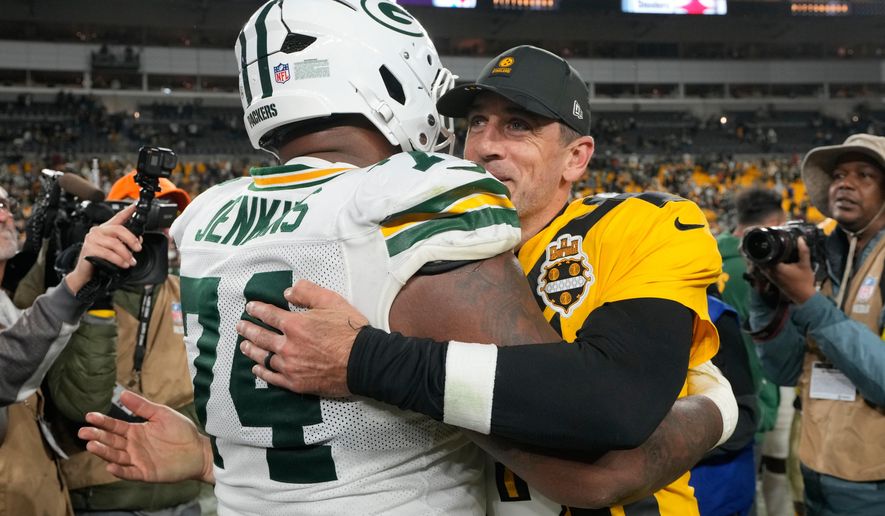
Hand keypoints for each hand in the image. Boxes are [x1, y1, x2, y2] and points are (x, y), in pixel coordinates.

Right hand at [64, 204, 141, 293]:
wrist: (84, 273)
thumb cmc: (99, 260)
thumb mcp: (114, 250)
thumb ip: (124, 243)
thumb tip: (138, 241)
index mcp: (105, 229)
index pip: (117, 217)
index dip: (127, 211)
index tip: (136, 206)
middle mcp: (97, 231)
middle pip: (118, 230)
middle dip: (131, 240)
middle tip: (138, 248)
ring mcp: (92, 239)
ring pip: (114, 243)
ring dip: (126, 254)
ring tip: (131, 261)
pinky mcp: (89, 249)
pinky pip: (108, 253)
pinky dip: (118, 260)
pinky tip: (123, 264)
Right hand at [77, 390, 213, 483]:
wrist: (199, 450)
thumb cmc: (182, 431)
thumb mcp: (161, 414)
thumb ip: (142, 406)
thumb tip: (122, 393)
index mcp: (136, 431)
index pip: (114, 426)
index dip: (102, 422)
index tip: (89, 416)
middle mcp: (134, 446)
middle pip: (111, 441)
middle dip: (97, 436)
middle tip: (83, 432)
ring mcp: (139, 460)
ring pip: (117, 456)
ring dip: (104, 452)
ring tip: (92, 445)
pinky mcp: (146, 473)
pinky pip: (130, 473)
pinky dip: (120, 471)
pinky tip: (110, 466)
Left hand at [237, 280, 368, 397]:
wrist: (363, 362)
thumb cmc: (350, 332)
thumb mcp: (331, 302)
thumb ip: (307, 292)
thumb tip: (288, 292)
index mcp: (295, 325)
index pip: (269, 315)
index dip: (257, 310)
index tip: (250, 308)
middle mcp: (288, 346)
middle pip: (261, 336)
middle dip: (248, 329)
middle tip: (240, 326)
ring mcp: (290, 366)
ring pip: (263, 357)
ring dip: (251, 350)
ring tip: (244, 345)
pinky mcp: (296, 383)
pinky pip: (272, 377)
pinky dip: (262, 371)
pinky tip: (257, 368)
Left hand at [759, 238, 815, 303]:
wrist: (804, 297)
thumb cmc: (804, 281)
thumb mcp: (805, 265)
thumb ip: (803, 251)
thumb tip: (800, 239)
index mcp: (776, 268)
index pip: (764, 255)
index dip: (763, 248)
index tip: (765, 241)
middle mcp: (770, 273)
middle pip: (760, 260)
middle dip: (762, 252)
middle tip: (765, 244)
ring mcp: (770, 277)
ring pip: (762, 265)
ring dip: (764, 258)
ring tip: (768, 250)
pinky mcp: (773, 280)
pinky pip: (765, 270)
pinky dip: (767, 264)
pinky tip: (773, 260)